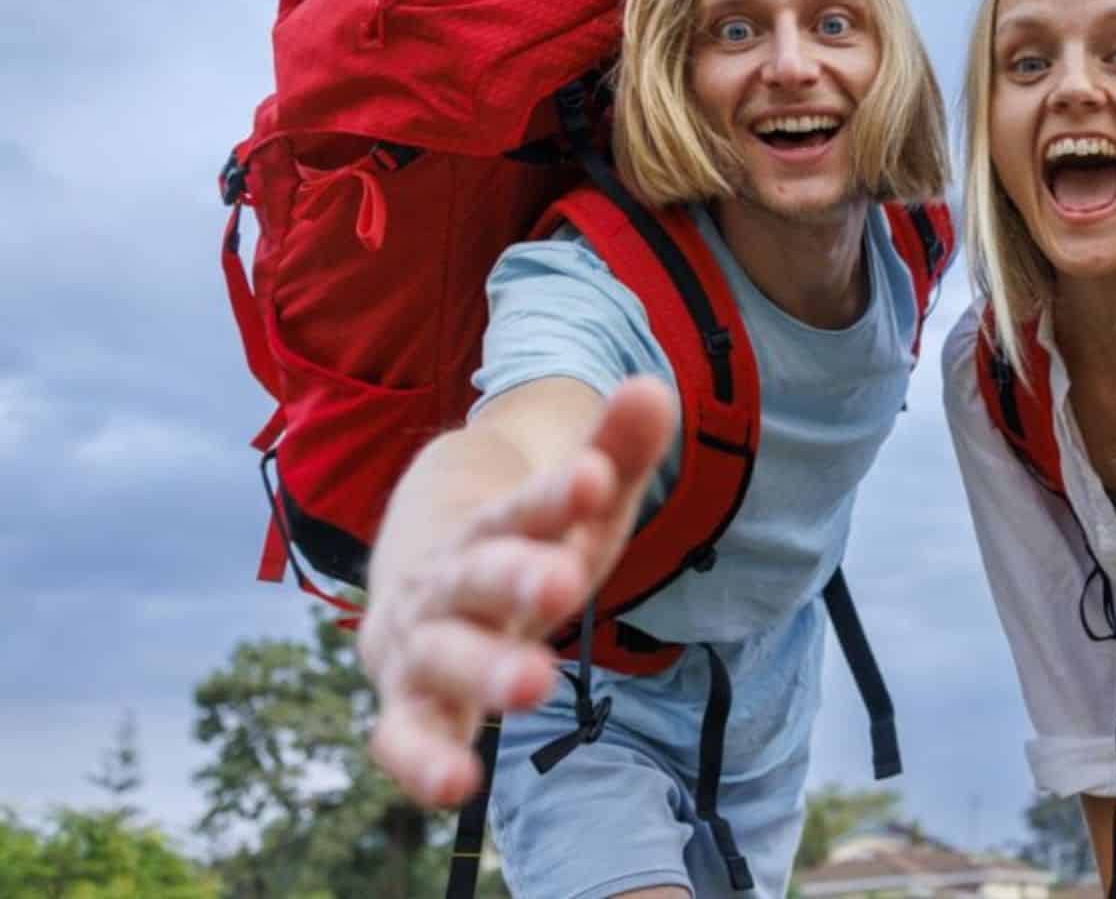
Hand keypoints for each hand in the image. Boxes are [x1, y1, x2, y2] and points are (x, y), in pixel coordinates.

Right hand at [358, 377, 675, 806]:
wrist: (418, 576)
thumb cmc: (519, 544)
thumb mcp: (577, 505)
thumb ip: (616, 451)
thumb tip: (651, 387)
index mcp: (491, 527)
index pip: (524, 507)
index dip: (557, 495)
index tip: (595, 476)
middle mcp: (447, 582)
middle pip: (478, 577)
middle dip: (516, 577)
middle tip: (562, 580)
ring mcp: (422, 645)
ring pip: (444, 656)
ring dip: (483, 668)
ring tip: (536, 683)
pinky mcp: (411, 707)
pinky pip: (404, 739)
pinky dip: (421, 762)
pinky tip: (457, 788)